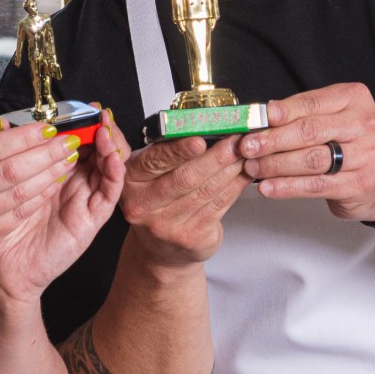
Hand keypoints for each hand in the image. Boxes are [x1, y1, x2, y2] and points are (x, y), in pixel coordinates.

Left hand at [0, 107, 126, 302]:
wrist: (0, 267)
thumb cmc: (0, 225)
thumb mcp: (5, 182)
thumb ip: (12, 153)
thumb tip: (12, 121)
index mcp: (54, 170)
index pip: (78, 139)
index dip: (83, 122)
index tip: (83, 106)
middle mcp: (73, 182)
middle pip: (99, 148)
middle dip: (101, 128)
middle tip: (98, 114)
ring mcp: (84, 199)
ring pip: (109, 166)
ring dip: (111, 145)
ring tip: (105, 130)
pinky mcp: (91, 219)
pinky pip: (110, 193)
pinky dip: (115, 172)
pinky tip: (111, 157)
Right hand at [0, 120, 82, 279]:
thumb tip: (13, 126)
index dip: (26, 137)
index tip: (50, 127)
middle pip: (13, 170)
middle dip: (47, 154)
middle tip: (69, 142)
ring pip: (20, 195)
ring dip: (49, 177)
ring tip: (68, 161)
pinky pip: (17, 217)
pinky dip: (37, 200)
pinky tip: (52, 187)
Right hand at [120, 131, 250, 267]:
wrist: (160, 248)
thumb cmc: (157, 200)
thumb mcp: (148, 173)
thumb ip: (164, 151)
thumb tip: (197, 124)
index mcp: (130, 180)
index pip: (154, 161)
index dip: (179, 149)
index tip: (200, 139)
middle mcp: (143, 205)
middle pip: (185, 177)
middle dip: (216, 156)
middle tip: (236, 140)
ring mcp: (166, 225)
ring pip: (206, 190)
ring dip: (230, 168)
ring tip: (244, 152)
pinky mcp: (190, 238)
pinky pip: (218, 205)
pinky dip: (235, 186)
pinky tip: (243, 173)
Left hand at [238, 83, 374, 220]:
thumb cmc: (347, 141)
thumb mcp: (329, 118)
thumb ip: (298, 115)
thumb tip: (258, 117)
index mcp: (353, 99)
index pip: (310, 103)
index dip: (279, 113)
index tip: (254, 120)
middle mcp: (363, 125)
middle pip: (309, 131)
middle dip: (272, 140)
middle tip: (247, 147)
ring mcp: (365, 156)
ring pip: (311, 160)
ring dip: (275, 165)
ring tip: (253, 167)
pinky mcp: (359, 185)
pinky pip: (316, 185)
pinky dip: (288, 187)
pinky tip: (269, 187)